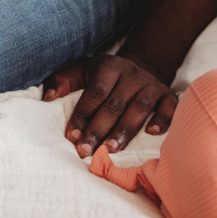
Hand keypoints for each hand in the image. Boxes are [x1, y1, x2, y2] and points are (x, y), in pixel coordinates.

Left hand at [44, 52, 176, 157]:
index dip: (84, 113)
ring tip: (111, 149)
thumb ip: (64, 81)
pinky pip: (169, 107)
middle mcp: (133, 74)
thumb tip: (47, 97)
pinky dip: (163, 119)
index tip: (72, 136)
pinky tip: (152, 133)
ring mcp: (152, 85)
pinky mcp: (168, 95)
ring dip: (125, 129)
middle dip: (99, 128)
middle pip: (116, 103)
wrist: (142, 66)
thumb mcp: (84, 70)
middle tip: (86, 151)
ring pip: (140, 107)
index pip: (96, 91)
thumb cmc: (105, 77)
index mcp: (110, 66)